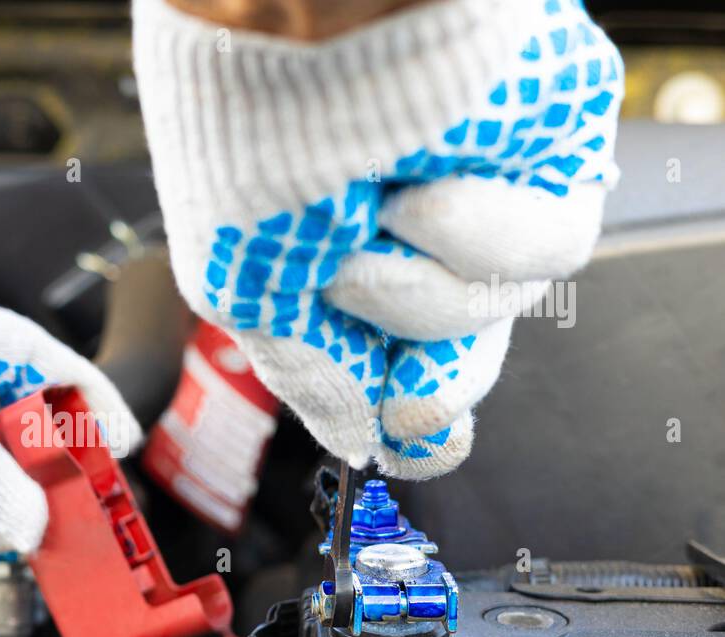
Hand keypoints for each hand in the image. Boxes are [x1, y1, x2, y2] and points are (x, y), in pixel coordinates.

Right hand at [134, 0, 621, 476]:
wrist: (295, 19)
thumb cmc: (243, 131)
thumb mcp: (240, 284)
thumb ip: (308, 375)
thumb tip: (360, 442)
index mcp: (330, 258)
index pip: (390, 362)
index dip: (405, 416)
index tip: (401, 441)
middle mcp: (406, 231)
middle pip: (460, 355)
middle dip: (432, 382)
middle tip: (408, 393)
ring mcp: (478, 190)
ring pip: (494, 312)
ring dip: (417, 291)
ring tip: (363, 218)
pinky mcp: (547, 148)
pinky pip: (548, 250)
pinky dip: (476, 236)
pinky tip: (418, 193)